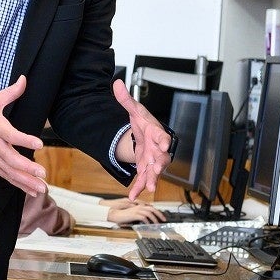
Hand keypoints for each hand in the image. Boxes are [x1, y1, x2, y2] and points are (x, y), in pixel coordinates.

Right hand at [0, 75, 46, 195]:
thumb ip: (11, 92)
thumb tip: (24, 79)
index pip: (11, 135)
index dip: (24, 140)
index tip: (38, 144)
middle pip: (11, 159)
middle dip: (27, 168)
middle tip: (42, 173)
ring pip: (10, 172)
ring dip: (26, 181)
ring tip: (41, 188)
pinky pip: (6, 176)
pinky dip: (18, 184)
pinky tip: (31, 190)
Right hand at [100, 198, 166, 225]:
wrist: (114, 213)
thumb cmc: (122, 214)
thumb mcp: (132, 213)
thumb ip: (139, 214)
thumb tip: (145, 219)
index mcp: (138, 205)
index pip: (151, 207)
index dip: (157, 211)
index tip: (161, 216)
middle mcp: (139, 206)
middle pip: (152, 208)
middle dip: (159, 214)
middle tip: (163, 219)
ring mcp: (137, 209)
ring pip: (150, 213)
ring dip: (155, 219)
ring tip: (157, 224)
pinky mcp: (134, 214)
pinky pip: (144, 217)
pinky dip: (148, 221)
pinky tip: (149, 225)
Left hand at [112, 79, 172, 200]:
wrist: (144, 135)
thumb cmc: (144, 124)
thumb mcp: (134, 110)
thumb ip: (125, 99)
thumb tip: (115, 83)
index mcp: (157, 133)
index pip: (162, 136)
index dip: (163, 140)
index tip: (164, 144)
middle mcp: (158, 149)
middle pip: (162, 157)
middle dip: (160, 163)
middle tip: (157, 168)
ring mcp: (153, 160)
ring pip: (155, 171)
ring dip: (153, 179)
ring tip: (150, 187)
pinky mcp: (147, 169)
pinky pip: (144, 180)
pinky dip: (139, 188)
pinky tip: (133, 195)